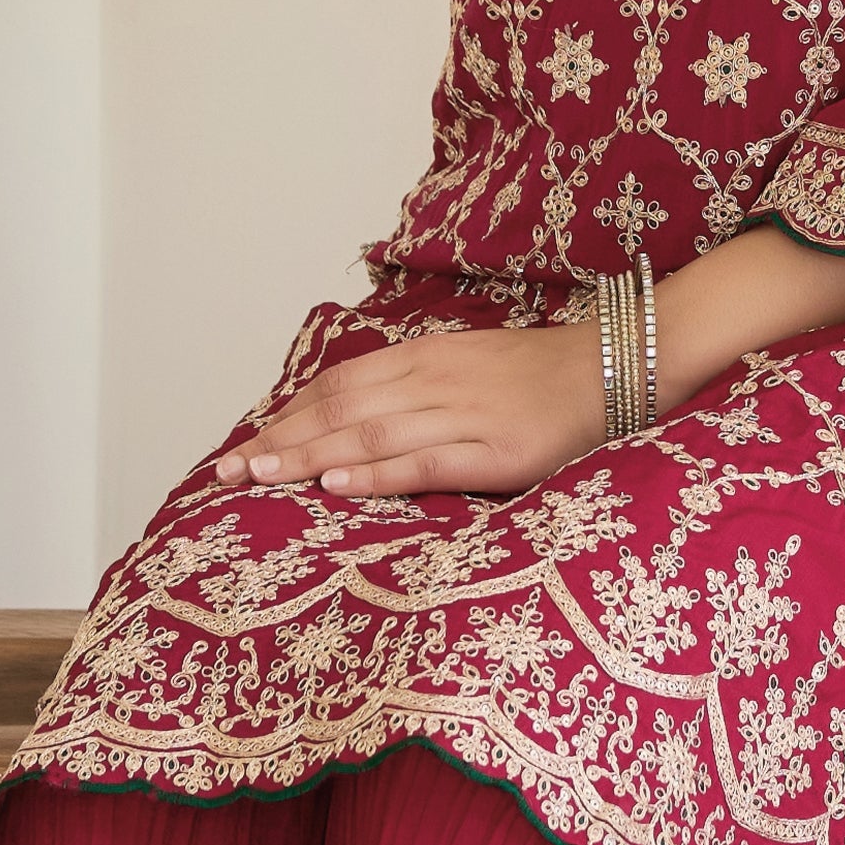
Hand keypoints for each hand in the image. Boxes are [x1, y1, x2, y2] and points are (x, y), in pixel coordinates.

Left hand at [214, 321, 600, 502]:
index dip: (288, 414)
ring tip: (260, 478)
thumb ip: (417, 385)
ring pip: (368, 437)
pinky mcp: (495, 453)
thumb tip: (361, 413)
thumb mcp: (469, 364)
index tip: (246, 443)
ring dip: (308, 457)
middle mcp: (434, 382)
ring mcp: (464, 417)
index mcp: (426, 358)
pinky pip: (423, 464)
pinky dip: (374, 475)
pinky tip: (335, 486)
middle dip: (280, 441)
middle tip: (228, 471)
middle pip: (340, 410)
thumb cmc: (542, 376)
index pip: (339, 384)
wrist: (616, 367)